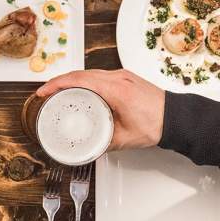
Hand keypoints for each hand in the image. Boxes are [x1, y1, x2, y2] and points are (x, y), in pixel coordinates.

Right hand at [36, 69, 165, 150]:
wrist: (177, 118)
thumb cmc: (156, 125)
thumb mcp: (124, 139)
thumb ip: (102, 143)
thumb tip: (85, 148)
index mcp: (116, 90)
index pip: (79, 80)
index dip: (57, 84)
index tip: (44, 92)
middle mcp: (118, 78)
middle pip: (80, 74)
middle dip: (59, 82)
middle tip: (46, 93)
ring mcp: (122, 75)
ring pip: (89, 72)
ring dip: (71, 79)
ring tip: (58, 91)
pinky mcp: (125, 77)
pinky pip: (98, 73)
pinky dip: (84, 79)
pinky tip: (79, 88)